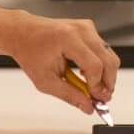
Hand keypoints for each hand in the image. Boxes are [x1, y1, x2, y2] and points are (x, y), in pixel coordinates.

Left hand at [0, 13, 120, 114]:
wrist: (23, 33)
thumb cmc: (30, 52)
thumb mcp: (45, 81)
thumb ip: (69, 95)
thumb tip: (88, 106)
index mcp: (68, 39)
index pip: (94, 66)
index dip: (97, 86)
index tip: (96, 99)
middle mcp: (80, 30)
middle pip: (108, 60)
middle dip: (108, 82)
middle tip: (101, 98)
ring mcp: (86, 27)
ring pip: (109, 55)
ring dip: (105, 74)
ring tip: (90, 86)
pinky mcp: (89, 28)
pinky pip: (104, 50)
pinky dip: (100, 65)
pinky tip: (86, 73)